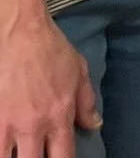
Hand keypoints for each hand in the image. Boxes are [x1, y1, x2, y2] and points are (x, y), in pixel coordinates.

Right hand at [0, 0, 98, 157]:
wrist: (19, 30)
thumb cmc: (50, 48)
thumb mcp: (78, 72)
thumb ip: (86, 102)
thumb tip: (93, 125)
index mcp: (59, 115)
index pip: (63, 157)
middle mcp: (33, 125)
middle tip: (37, 154)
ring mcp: (7, 124)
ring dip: (15, 156)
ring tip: (20, 151)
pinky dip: (0, 147)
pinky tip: (5, 144)